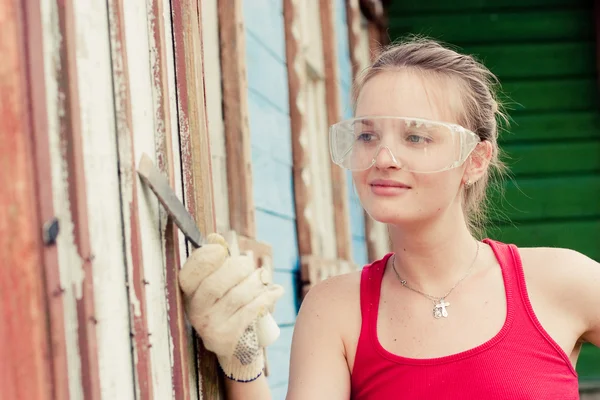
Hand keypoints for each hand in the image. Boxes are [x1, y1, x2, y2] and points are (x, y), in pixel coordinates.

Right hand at [179, 233, 283, 380]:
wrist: (234, 347)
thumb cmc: (228, 306)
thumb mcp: (218, 287)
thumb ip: (217, 264)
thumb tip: (215, 238)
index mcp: (190, 294)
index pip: (189, 274)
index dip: (203, 258)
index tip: (220, 249)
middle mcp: (196, 311)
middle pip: (215, 283)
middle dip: (237, 268)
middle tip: (249, 264)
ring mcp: (210, 326)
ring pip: (237, 295)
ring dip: (256, 282)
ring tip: (263, 278)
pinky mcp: (227, 337)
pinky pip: (250, 310)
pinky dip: (267, 297)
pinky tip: (276, 291)